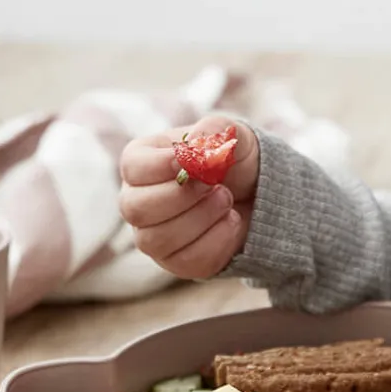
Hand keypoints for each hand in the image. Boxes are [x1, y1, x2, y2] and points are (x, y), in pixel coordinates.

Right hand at [118, 116, 258, 280]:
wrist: (259, 193)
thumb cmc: (233, 159)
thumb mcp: (231, 135)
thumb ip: (214, 131)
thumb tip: (197, 146)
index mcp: (142, 163)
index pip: (131, 168)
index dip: (161, 166)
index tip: (194, 162)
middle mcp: (138, 201)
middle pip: (135, 209)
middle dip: (182, 197)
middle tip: (215, 184)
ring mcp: (153, 235)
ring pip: (157, 240)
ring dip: (201, 218)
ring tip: (226, 199)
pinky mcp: (176, 261)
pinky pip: (187, 261)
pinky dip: (218, 240)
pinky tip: (231, 221)